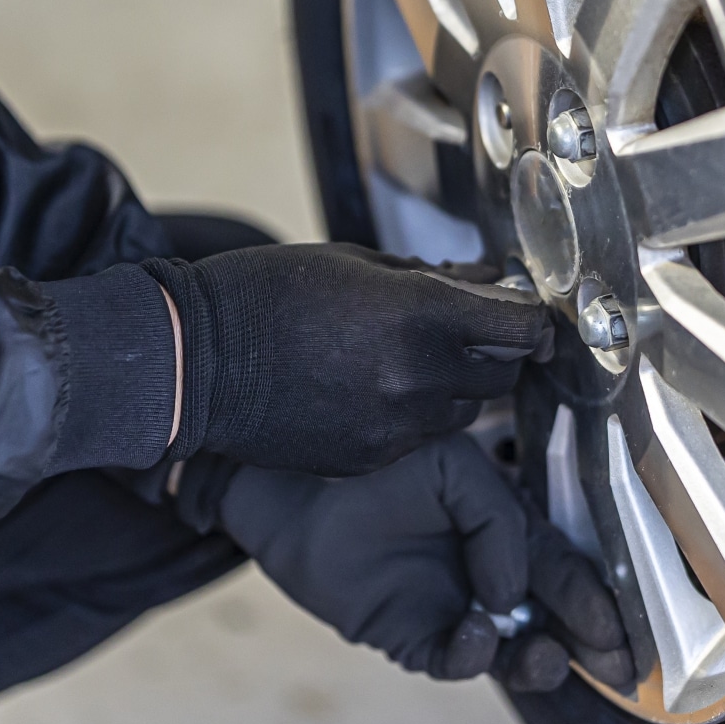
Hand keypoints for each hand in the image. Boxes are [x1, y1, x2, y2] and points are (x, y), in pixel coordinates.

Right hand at [143, 245, 551, 474]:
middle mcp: (418, 378)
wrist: (193, 363)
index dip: (531, 317)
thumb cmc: (264, 294)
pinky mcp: (369, 459)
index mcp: (419, 317)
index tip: (524, 310)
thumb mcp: (354, 263)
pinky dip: (414, 415)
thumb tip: (482, 278)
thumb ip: (429, 277)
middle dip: (495, 350)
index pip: (522, 328)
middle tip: (471, 329)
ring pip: (464, 411)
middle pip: (503, 374)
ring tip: (410, 359)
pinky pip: (419, 438)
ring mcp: (395, 427)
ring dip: (455, 386)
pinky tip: (374, 389)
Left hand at [184, 434, 631, 688]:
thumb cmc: (378, 461)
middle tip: (618, 666)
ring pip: (511, 649)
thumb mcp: (456, 470)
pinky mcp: (410, 635)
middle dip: (588, 644)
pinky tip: (477, 626)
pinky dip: (472, 651)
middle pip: (551, 616)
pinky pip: (453, 657)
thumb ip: (500, 525)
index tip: (630, 628)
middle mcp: (486, 570)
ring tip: (548, 656)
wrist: (296, 481)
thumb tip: (508, 594)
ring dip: (539, 659)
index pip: (566, 564)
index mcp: (507, 525)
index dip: (601, 597)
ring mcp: (452, 605)